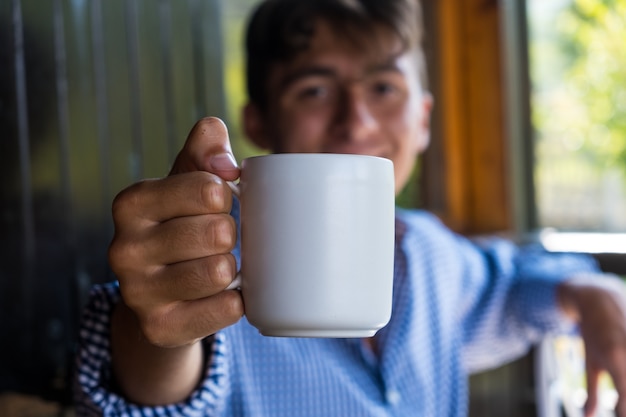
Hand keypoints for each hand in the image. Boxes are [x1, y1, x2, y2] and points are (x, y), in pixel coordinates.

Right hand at [109, 117, 242, 347]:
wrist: (160, 294)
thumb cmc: (182, 224)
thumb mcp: (188, 182)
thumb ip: (205, 149)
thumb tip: (222, 152)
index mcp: (131, 204)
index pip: (208, 189)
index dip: (225, 196)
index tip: (217, 202)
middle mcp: (124, 249)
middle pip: (217, 232)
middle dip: (230, 234)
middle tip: (219, 239)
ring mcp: (137, 292)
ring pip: (220, 271)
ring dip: (231, 268)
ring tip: (218, 265)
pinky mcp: (159, 328)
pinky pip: (225, 309)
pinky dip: (236, 302)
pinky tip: (224, 295)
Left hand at [558, 275, 625, 416]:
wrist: (601, 300)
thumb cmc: (594, 335)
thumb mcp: (590, 363)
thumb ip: (591, 392)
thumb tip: (586, 416)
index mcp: (615, 361)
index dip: (623, 413)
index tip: (620, 416)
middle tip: (619, 405)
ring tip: (617, 380)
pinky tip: (622, 371)